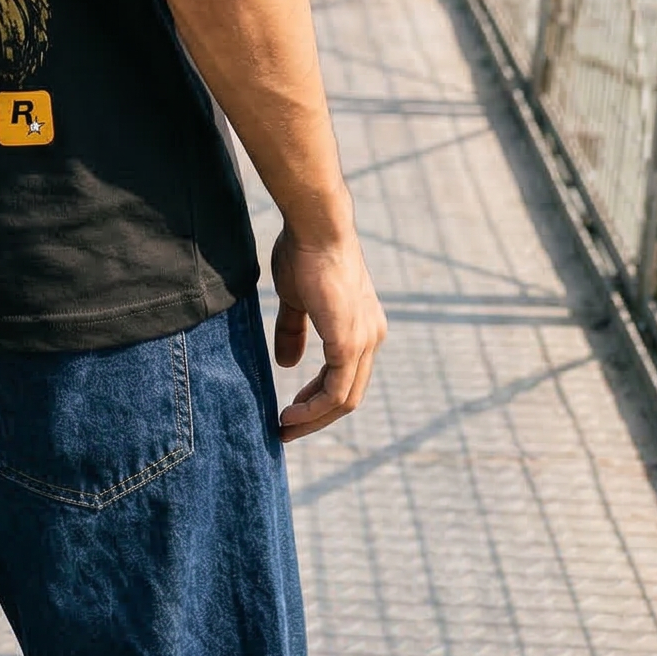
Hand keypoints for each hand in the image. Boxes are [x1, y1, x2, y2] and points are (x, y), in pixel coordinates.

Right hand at [269, 223, 384, 440]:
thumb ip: (294, 331)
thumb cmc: (305, 253)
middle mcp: (371, 336)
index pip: (346, 375)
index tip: (292, 407)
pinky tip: (291, 413)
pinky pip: (336, 391)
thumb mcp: (296, 299)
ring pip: (345, 398)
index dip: (318, 396)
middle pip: (348, 394)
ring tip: (284, 425)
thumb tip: (286, 364)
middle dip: (316, 416)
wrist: (316, 228)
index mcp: (362, 326)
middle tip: (286, 427)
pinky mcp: (350, 342)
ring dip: (313, 417)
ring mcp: (365, 340)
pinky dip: (314, 408)